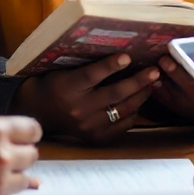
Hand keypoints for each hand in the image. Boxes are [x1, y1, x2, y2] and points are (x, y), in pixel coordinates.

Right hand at [10, 53, 160, 141]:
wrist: (39, 114)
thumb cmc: (54, 85)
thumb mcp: (65, 72)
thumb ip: (88, 67)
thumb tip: (120, 56)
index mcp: (69, 87)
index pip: (93, 75)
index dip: (111, 66)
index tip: (128, 56)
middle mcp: (78, 108)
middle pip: (114, 93)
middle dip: (138, 81)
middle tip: (154, 71)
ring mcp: (87, 126)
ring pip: (121, 110)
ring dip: (140, 96)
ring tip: (153, 84)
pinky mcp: (94, 138)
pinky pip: (120, 126)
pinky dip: (132, 114)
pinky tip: (139, 103)